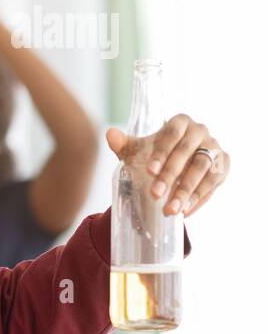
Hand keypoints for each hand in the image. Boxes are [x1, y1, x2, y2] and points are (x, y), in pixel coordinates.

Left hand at [106, 114, 228, 216]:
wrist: (176, 164)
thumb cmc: (154, 154)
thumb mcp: (137, 150)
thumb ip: (123, 144)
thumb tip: (110, 134)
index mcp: (180, 122)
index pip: (171, 135)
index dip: (161, 153)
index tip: (150, 171)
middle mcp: (201, 131)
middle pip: (187, 152)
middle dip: (171, 175)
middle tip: (155, 195)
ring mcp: (215, 148)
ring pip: (203, 168)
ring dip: (187, 191)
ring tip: (171, 210)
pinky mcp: (224, 164)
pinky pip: (214, 182)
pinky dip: (200, 198)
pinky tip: (185, 211)